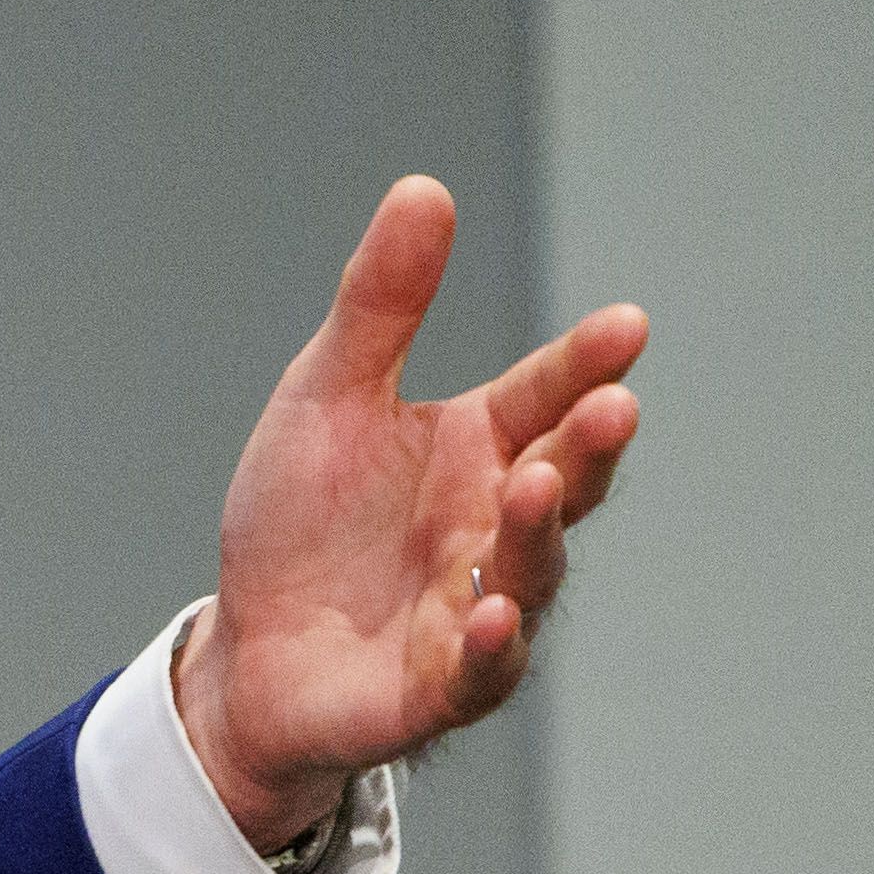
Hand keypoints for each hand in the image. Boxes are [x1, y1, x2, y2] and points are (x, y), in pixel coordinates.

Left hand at [185, 176, 647, 848]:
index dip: (586, 364)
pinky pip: (480, 667)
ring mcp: (480, 604)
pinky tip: (485, 611)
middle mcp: (496, 523)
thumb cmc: (301, 522)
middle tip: (610, 404)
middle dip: (588, 444)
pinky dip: (488, 640)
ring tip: (533, 487)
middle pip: (564, 478)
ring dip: (537, 530)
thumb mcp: (326, 399)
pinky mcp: (442, 684)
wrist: (246, 652)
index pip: (548, 395)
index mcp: (481, 447)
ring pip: (531, 568)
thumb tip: (423, 188)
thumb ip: (380, 307)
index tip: (626, 328)